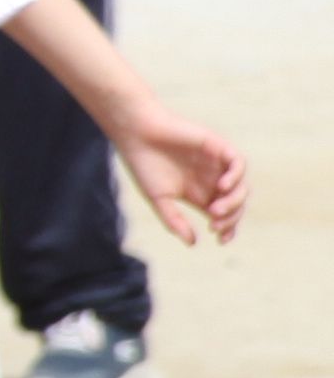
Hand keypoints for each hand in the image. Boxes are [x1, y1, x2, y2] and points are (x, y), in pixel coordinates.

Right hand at [108, 98, 248, 246]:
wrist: (137, 134)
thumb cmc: (144, 165)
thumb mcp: (159, 200)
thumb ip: (174, 221)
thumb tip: (192, 243)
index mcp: (198, 193)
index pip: (223, 215)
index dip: (227, 229)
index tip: (220, 240)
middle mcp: (211, 180)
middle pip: (235, 205)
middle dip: (230, 218)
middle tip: (214, 223)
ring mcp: (216, 164)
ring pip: (240, 187)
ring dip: (233, 201)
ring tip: (215, 209)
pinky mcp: (218, 147)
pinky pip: (238, 163)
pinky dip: (236, 176)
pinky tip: (222, 186)